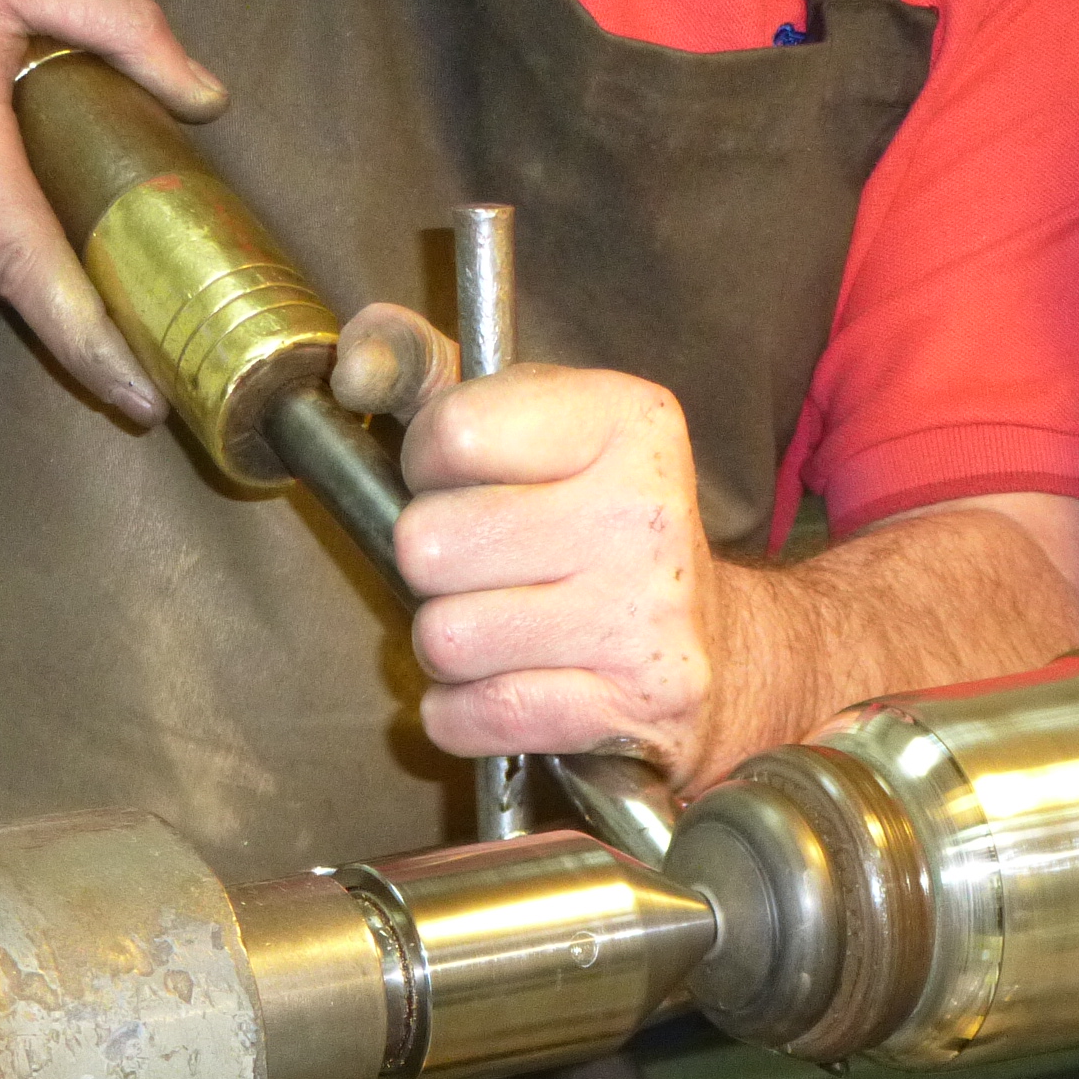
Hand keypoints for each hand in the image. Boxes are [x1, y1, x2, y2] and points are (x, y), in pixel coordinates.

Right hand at [0, 0, 224, 423]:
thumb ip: (121, 25)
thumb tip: (205, 98)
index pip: (38, 279)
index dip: (96, 349)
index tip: (144, 399)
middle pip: (26, 284)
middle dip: (95, 310)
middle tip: (164, 314)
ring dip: (38, 245)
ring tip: (85, 205)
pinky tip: (2, 163)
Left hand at [336, 305, 729, 789]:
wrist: (723, 652)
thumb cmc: (598, 530)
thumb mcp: (534, 425)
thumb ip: (430, 375)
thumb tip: (355, 366)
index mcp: (626, 420)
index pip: (451, 434)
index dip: (430, 468)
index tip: (473, 486)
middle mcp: (644, 511)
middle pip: (428, 546)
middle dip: (436, 570)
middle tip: (491, 571)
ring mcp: (646, 613)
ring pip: (445, 638)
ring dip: (453, 646)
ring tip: (506, 630)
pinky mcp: (638, 702)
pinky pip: (479, 712)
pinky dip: (467, 713)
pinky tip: (510, 686)